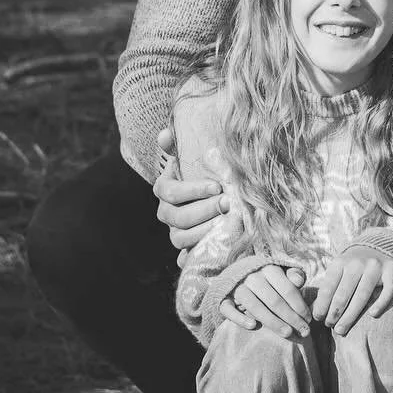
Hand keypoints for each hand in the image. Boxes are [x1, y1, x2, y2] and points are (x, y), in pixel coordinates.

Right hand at [154, 125, 228, 250]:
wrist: (208, 196)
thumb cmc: (199, 173)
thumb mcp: (188, 157)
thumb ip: (176, 145)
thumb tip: (164, 135)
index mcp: (164, 190)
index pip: (171, 192)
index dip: (193, 190)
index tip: (217, 186)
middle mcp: (166, 213)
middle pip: (178, 218)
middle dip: (204, 211)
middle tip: (228, 203)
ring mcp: (175, 233)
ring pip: (181, 238)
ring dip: (204, 231)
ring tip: (227, 222)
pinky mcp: (186, 249)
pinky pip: (186, 257)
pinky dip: (196, 256)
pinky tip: (214, 251)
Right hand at [231, 263, 311, 337]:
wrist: (234, 276)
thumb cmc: (266, 279)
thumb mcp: (281, 274)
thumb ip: (293, 276)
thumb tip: (300, 282)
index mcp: (269, 269)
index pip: (287, 289)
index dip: (300, 305)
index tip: (309, 320)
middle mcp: (252, 277)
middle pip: (274, 300)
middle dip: (291, 318)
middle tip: (304, 332)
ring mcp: (237, 288)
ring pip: (255, 306)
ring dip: (272, 321)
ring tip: (287, 333)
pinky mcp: (223, 300)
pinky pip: (229, 310)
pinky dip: (240, 318)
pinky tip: (253, 326)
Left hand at [313, 248, 392, 334]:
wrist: (380, 247)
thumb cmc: (354, 266)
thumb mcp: (339, 269)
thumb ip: (329, 287)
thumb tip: (316, 311)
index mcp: (341, 262)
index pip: (329, 287)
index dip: (322, 305)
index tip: (318, 318)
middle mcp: (358, 263)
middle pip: (344, 294)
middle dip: (334, 313)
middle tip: (330, 326)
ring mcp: (376, 267)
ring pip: (362, 295)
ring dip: (350, 315)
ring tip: (342, 329)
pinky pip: (387, 290)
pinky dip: (380, 303)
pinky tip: (373, 315)